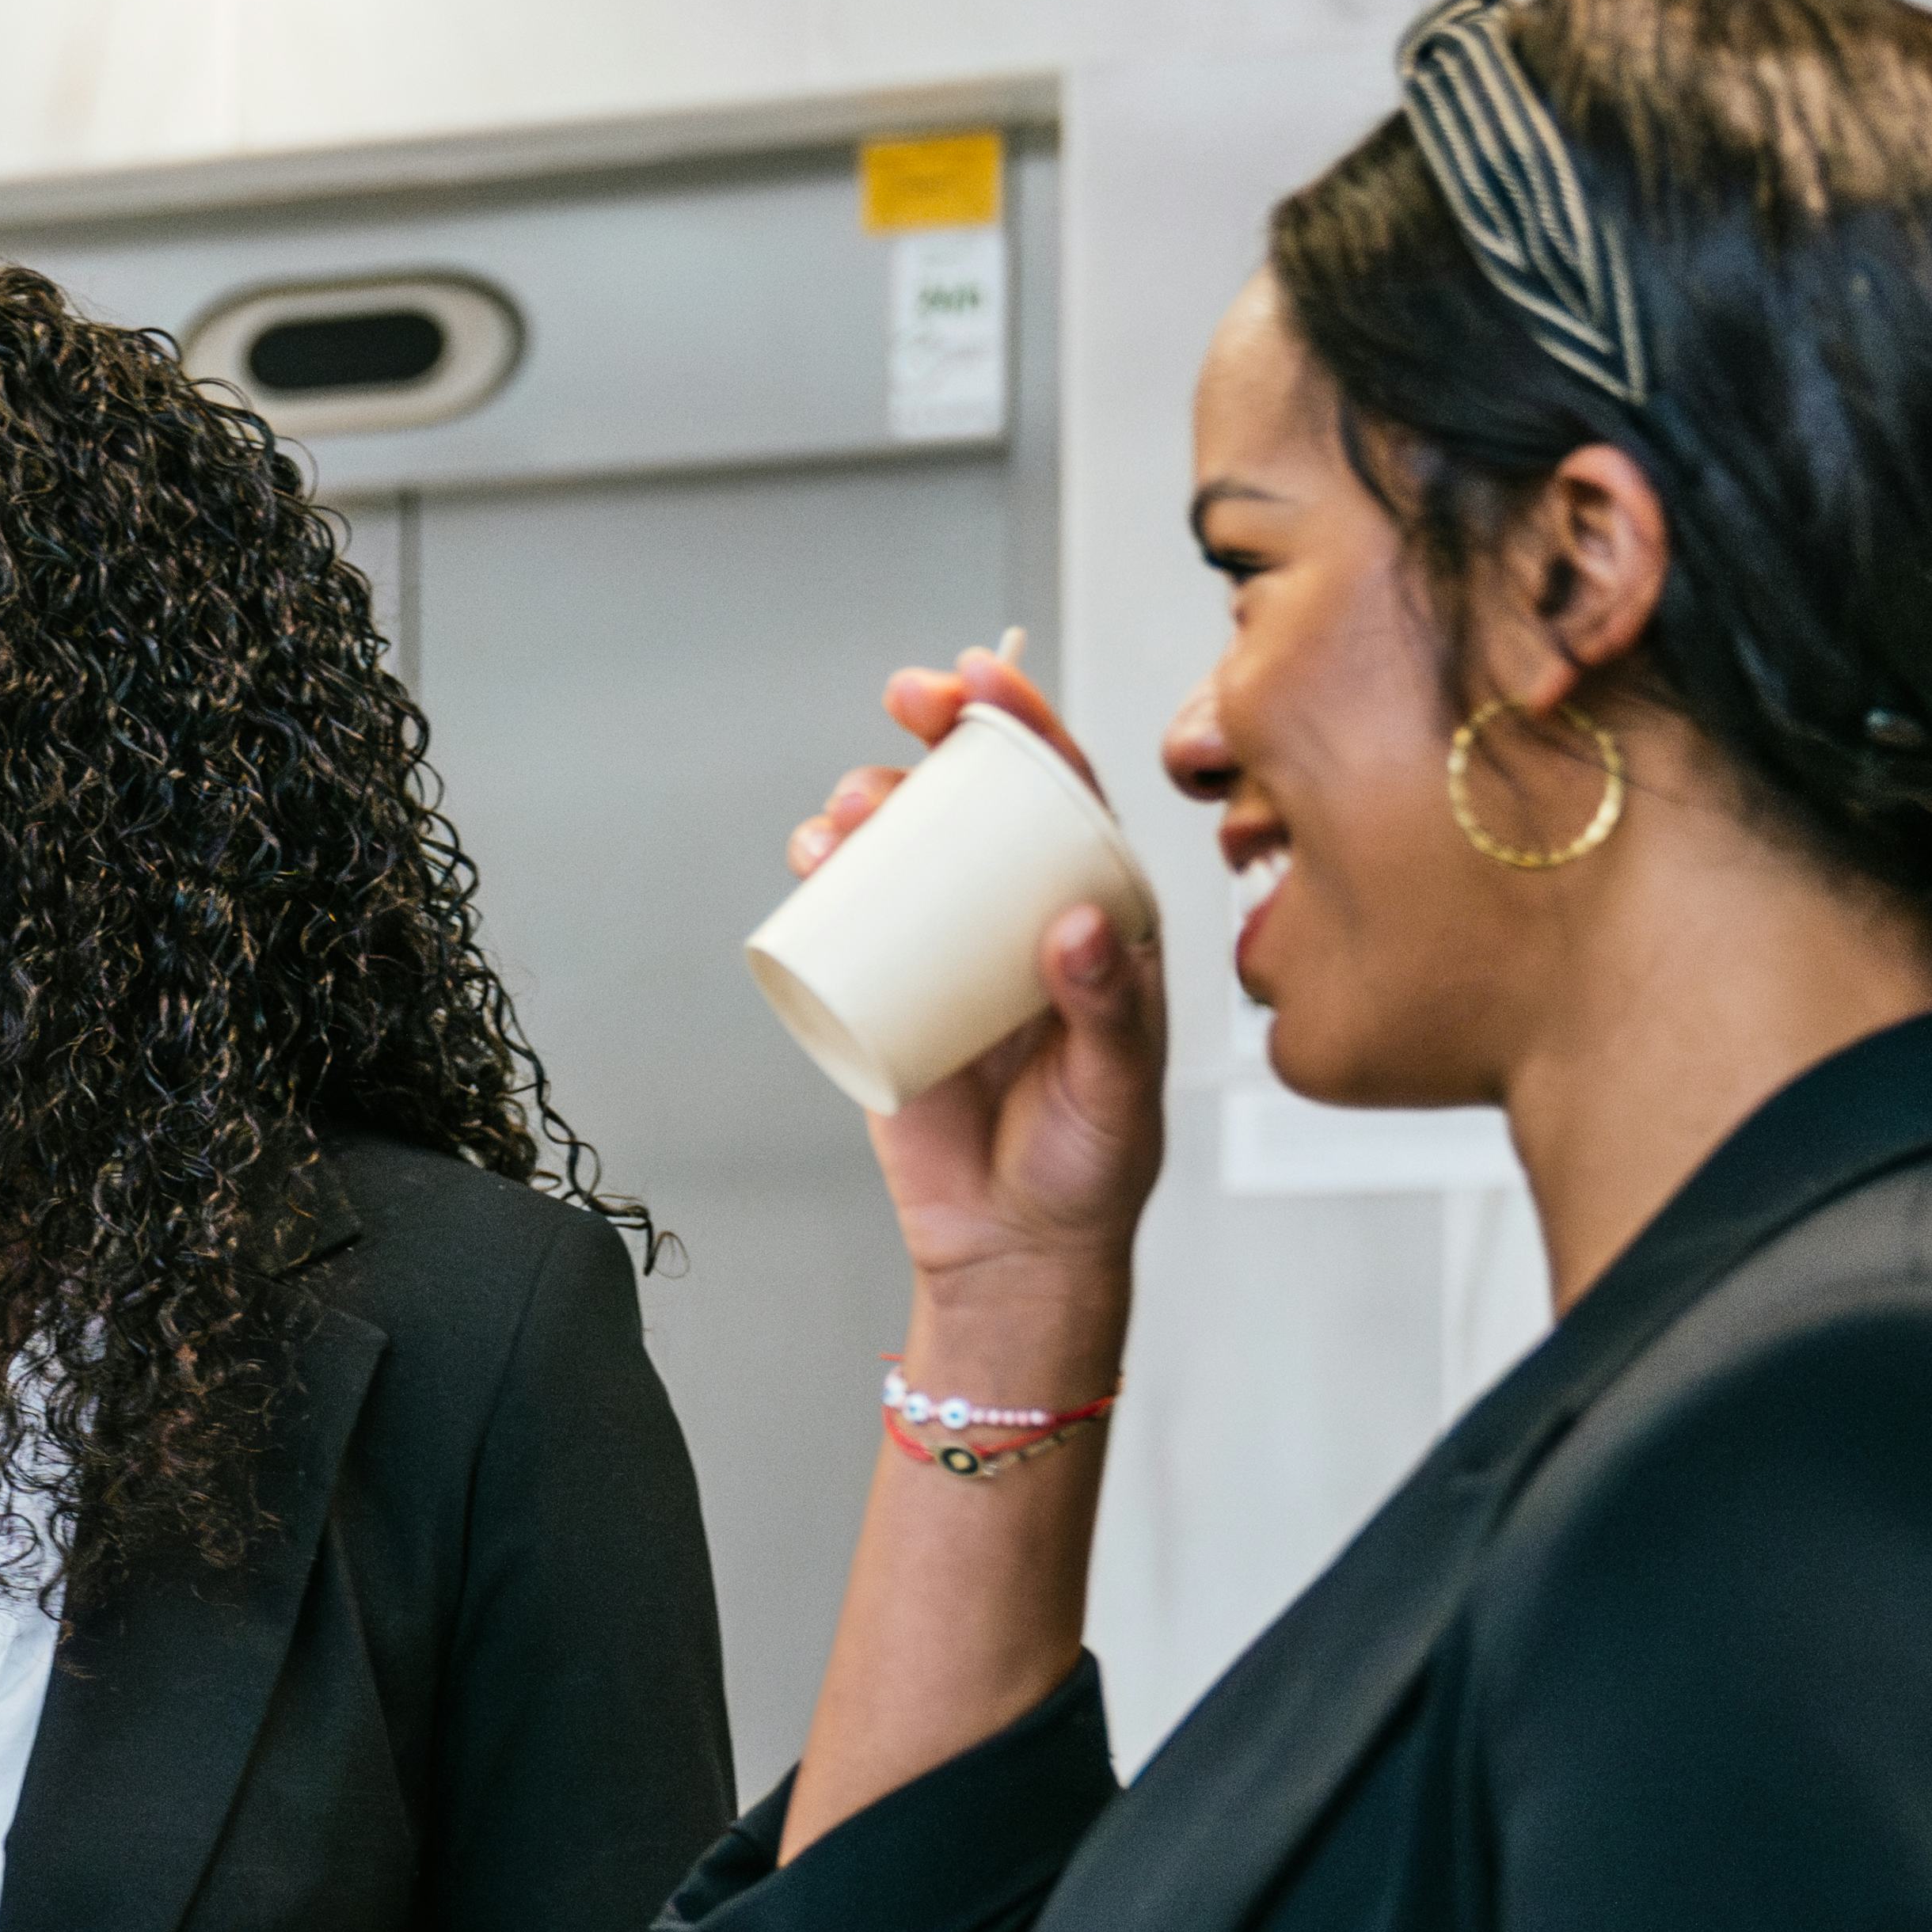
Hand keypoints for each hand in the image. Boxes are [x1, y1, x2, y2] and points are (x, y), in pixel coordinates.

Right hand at [790, 641, 1171, 1383]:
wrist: (1013, 1251)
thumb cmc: (1088, 1170)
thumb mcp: (1116, 1088)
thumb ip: (1106, 1009)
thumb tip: (1077, 925)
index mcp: (1096, 914)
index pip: (1065, 795)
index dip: (1027, 723)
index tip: (984, 680)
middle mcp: (1019, 916)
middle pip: (977, 799)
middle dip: (937, 733)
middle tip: (906, 702)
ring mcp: (950, 951)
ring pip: (906, 848)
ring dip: (871, 799)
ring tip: (849, 809)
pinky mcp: (887, 993)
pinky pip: (852, 920)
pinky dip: (826, 877)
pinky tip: (815, 857)